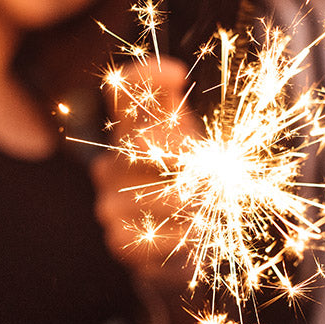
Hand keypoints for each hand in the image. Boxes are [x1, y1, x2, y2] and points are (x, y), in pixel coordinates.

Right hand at [90, 59, 199, 289]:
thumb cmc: (187, 187)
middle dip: (187, 157)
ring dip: (197, 204)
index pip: (121, 93)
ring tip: (207, 210)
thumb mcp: (189, 143)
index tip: (177, 74)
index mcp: (129, 134)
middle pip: (147, 143)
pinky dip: (188, 234)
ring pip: (164, 193)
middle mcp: (111, 163)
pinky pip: (163, 232)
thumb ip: (178, 110)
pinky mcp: (119, 239)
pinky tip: (193, 234)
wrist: (179, 250)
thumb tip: (173, 73)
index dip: (144, 76)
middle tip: (215, 174)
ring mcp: (109, 202)